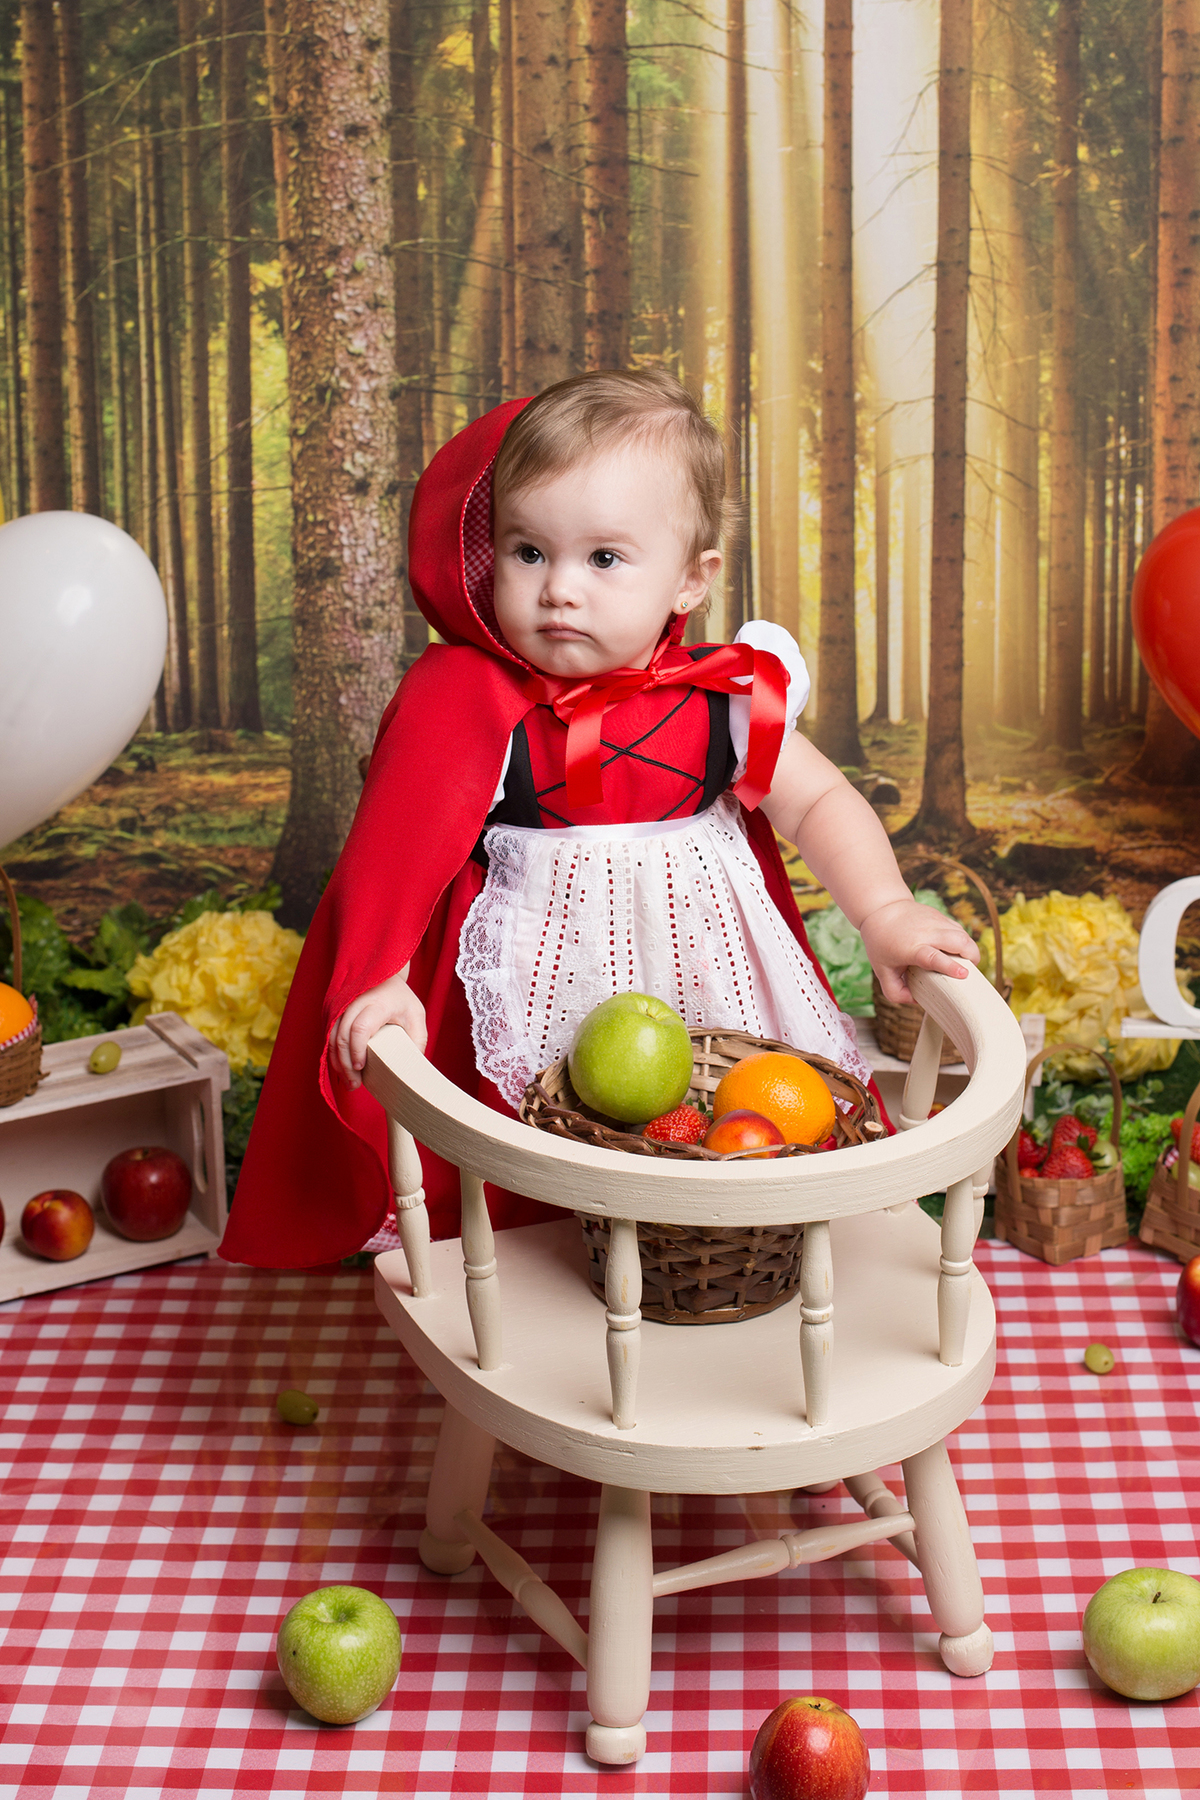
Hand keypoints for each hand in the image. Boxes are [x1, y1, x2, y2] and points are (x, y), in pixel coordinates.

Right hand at [330, 970, 426, 1088]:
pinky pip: (329, 1035)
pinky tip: (343, 1070)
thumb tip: (412, 1069)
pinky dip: (334, 1055)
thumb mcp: (417, 1017)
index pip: (360, 1028)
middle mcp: (355, 1002)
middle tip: (355, 1084)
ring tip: (350, 1082)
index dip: (357, 1050)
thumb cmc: (402, 1000)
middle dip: (345, 1064)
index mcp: (378, 1003)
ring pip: (331, 1037)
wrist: (386, 977)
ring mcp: (342, 1006)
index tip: (361, 1068)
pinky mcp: (336, 1012)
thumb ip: (417, 1041)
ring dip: (337, 1062)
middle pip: (341, 1036)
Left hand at [859, 897, 979, 1005]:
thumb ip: (895, 992)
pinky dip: (963, 941)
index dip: (950, 966)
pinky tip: (957, 951)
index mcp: (911, 948)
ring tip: (965, 963)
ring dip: (970, 950)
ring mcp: (935, 922)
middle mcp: (925, 933)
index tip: (963, 974)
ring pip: (963, 934)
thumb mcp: (882, 971)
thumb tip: (916, 1000)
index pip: (933, 957)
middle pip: (958, 941)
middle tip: (969, 972)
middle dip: (971, 957)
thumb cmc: (881, 942)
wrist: (882, 909)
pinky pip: (959, 929)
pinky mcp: (941, 916)